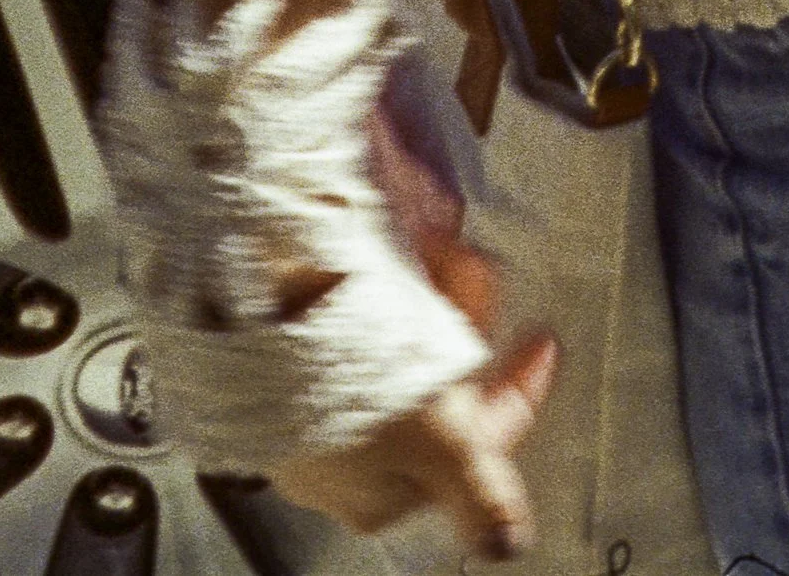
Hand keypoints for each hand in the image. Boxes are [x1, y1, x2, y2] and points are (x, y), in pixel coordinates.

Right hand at [268, 176, 556, 555]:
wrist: (247, 321)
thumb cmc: (344, 392)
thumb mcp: (437, 440)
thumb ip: (479, 492)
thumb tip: (506, 544)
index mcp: (384, 493)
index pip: (476, 443)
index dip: (517, 386)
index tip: (541, 339)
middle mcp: (349, 458)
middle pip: (442, 381)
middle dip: (465, 317)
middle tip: (466, 266)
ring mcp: (316, 406)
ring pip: (404, 344)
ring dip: (428, 289)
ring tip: (425, 243)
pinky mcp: (289, 356)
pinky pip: (361, 318)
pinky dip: (385, 284)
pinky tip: (387, 251)